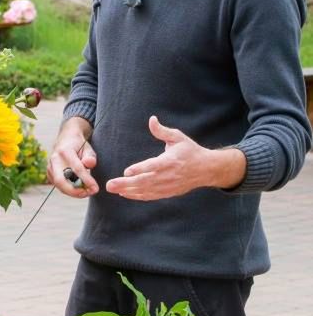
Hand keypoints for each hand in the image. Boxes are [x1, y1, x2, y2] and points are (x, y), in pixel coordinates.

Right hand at [47, 117, 97, 197]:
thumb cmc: (79, 145)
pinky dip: (69, 190)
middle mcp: (54, 159)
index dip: (86, 180)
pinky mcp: (49, 173)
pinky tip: (79, 188)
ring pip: (59, 186)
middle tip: (88, 193)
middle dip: (75, 191)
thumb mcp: (88, 148)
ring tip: (86, 191)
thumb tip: (89, 164)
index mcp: (64, 151)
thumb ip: (90, 157)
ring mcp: (50, 167)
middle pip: (61, 181)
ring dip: (73, 192)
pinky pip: (59, 186)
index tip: (96, 188)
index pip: (76, 169)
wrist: (66, 139)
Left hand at [105, 115, 244, 199]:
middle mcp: (168, 176)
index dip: (140, 169)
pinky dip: (137, 196)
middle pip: (145, 181)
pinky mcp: (168, 193)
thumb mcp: (178, 137)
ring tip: (112, 189)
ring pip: (146, 191)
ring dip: (128, 191)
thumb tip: (152, 119)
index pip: (153, 166)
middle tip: (109, 184)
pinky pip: (150, 196)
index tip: (127, 171)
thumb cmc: (190, 150)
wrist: (206, 169)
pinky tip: (124, 194)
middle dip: (126, 184)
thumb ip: (162, 131)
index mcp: (171, 161)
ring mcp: (168, 186)